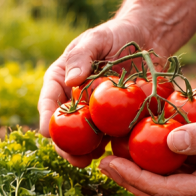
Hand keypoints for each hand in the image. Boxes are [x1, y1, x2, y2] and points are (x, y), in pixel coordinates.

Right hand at [38, 19, 158, 167]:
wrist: (148, 39)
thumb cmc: (117, 34)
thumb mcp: (96, 38)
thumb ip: (82, 56)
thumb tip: (70, 80)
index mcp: (61, 81)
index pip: (49, 103)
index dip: (47, 120)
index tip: (49, 133)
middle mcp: (74, 100)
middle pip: (65, 129)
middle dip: (66, 147)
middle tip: (75, 158)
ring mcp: (95, 113)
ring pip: (85, 139)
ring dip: (87, 153)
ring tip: (94, 161)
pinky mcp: (116, 120)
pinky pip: (111, 137)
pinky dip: (112, 148)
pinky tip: (117, 155)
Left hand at [98, 104, 195, 195]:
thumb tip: (168, 140)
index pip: (164, 190)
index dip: (132, 178)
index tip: (107, 162)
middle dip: (129, 181)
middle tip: (102, 161)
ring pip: (168, 191)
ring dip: (140, 178)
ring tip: (116, 158)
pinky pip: (180, 180)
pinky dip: (158, 170)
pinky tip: (145, 152)